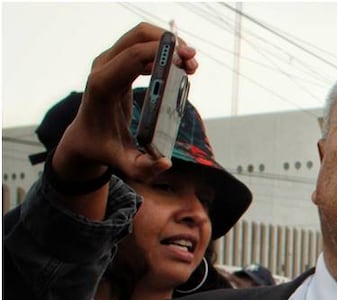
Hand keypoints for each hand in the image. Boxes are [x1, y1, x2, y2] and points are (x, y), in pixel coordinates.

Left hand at [52, 23, 198, 184]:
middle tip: (192, 61)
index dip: (162, 54)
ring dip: (168, 43)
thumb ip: (145, 168)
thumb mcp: (124, 164)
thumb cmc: (105, 149)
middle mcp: (102, 68)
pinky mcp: (115, 62)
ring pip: (140, 35)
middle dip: (169, 43)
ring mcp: (107, 61)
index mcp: (103, 87)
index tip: (186, 63)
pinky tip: (178, 66)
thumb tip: (166, 162)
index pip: (133, 56)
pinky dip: (161, 49)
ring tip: (189, 64)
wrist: (84, 139)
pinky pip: (140, 44)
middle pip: (138, 37)